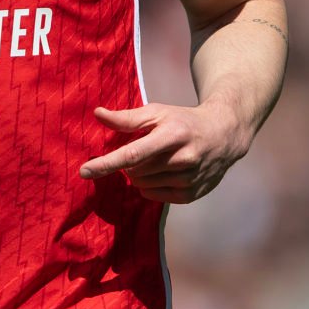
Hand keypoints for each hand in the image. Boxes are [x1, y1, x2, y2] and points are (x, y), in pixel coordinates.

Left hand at [78, 101, 249, 202]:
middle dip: (128, 164)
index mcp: (172, 135)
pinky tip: (162, 172)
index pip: (133, 154)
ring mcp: (189, 180)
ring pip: (142, 186)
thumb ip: (127, 118)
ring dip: (139, 175)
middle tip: (142, 150)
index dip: (107, 164)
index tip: (84, 171)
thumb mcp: (157, 112)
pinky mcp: (191, 195)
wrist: (223, 135)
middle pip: (135, 172)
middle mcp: (183, 160)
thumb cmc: (183, 121)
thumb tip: (98, 114)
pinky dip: (150, 186)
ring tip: (156, 159)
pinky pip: (154, 196)